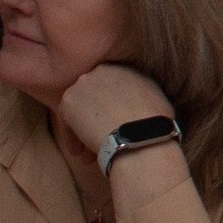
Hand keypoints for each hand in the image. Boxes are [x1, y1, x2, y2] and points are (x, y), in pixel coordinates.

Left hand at [57, 63, 176, 153]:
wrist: (140, 135)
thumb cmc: (155, 123)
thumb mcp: (156, 98)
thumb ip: (140, 94)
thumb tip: (137, 106)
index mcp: (125, 67)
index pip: (111, 90)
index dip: (112, 111)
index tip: (115, 128)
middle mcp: (103, 69)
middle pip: (93, 100)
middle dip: (96, 122)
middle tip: (101, 141)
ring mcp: (84, 82)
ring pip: (80, 111)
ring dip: (84, 132)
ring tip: (90, 155)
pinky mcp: (69, 99)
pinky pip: (67, 121)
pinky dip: (72, 138)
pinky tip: (80, 154)